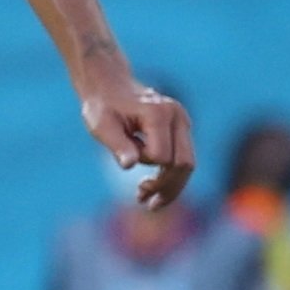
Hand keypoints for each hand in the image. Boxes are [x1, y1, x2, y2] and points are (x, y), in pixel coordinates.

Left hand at [84, 70, 193, 209]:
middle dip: (165, 187)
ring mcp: (183, 122)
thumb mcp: (101, 125)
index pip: (162, 156)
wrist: (110, 86)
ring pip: (188, 165)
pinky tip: (154, 188)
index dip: (143, 165)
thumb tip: (129, 165)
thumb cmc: (102, 106)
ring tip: (149, 202)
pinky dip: (171, 178)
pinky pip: (184, 159)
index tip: (125, 159)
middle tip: (142, 200)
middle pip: (184, 164)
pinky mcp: (182, 129)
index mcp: (159, 113)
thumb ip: (117, 144)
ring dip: (171, 187)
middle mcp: (177, 116)